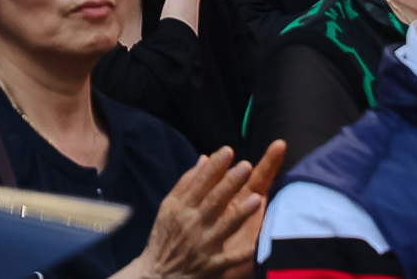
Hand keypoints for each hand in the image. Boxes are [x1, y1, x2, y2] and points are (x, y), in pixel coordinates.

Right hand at [129, 144, 269, 278]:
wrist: (159, 274)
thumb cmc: (165, 236)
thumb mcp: (169, 207)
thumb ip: (186, 183)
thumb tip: (204, 159)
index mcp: (181, 208)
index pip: (199, 183)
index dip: (214, 167)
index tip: (228, 151)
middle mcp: (192, 224)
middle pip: (214, 200)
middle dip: (230, 182)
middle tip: (246, 166)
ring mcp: (203, 245)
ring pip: (224, 226)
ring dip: (240, 212)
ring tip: (257, 198)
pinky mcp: (212, 265)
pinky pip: (229, 258)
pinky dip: (241, 254)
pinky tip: (255, 245)